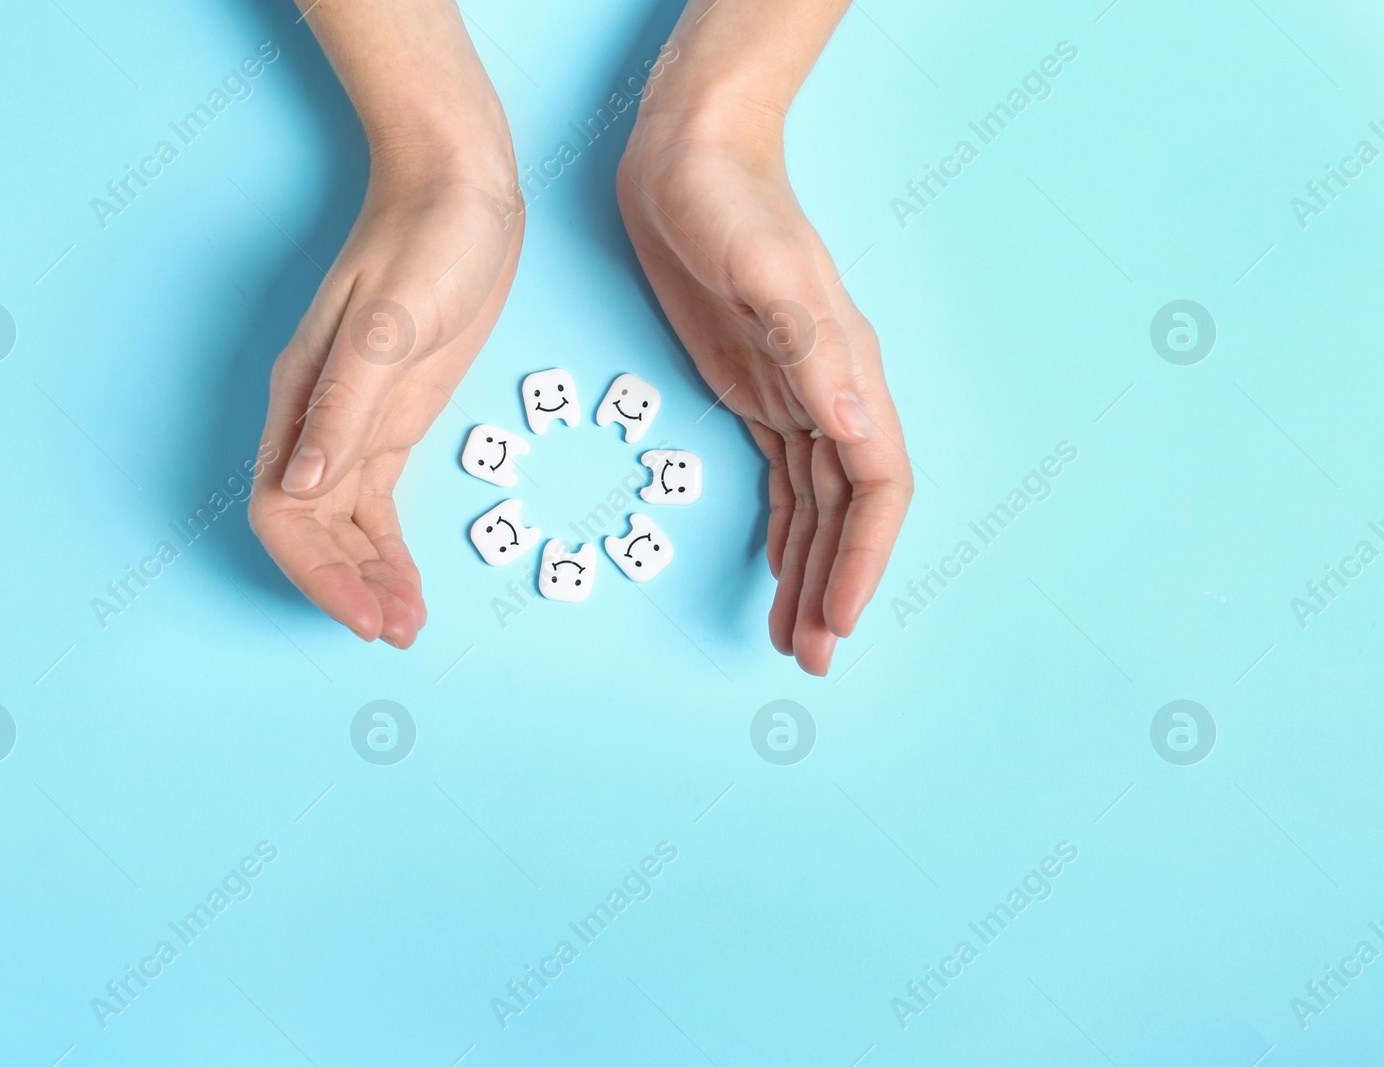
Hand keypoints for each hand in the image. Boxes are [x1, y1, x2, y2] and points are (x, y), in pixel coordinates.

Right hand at [250, 0, 521, 649]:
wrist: (460, 188)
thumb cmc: (425, 241)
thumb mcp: (391, 325)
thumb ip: (345, 406)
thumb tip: (301, 487)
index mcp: (303, 397)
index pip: (284, 511)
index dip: (316, 572)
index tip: (363, 615)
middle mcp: (318, 419)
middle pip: (311, 531)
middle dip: (346, 587)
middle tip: (397, 632)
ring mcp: (355, 421)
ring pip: (344, 525)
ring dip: (368, 578)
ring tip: (407, 624)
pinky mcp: (394, 418)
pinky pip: (376, 503)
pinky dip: (388, 547)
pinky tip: (409, 580)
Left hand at [618, 111, 911, 674]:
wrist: (689, 155)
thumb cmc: (728, 201)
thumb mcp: (765, 271)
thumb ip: (811, 353)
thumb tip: (857, 432)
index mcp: (846, 371)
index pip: (877, 486)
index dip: (865, 557)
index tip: (839, 620)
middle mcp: (832, 392)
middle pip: (847, 513)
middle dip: (833, 588)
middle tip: (806, 659)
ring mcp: (796, 392)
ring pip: (816, 507)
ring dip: (809, 573)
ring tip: (789, 637)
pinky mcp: (756, 388)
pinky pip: (785, 479)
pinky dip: (784, 531)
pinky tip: (776, 569)